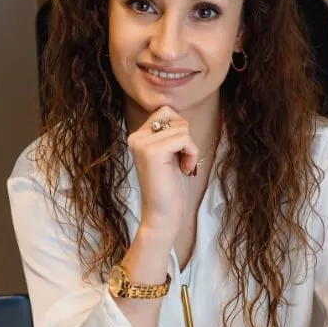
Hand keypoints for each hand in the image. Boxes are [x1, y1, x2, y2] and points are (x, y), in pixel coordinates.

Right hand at [128, 106, 200, 237]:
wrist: (164, 215)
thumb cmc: (171, 186)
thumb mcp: (171, 152)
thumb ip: (170, 132)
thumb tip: (179, 113)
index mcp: (138, 136)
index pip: (166, 111)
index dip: (180, 130)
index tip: (178, 153)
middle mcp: (135, 137)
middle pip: (173, 115)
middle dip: (185, 136)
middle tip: (182, 159)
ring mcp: (141, 143)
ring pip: (182, 126)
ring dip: (190, 147)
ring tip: (183, 166)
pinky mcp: (151, 151)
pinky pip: (184, 138)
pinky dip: (191, 153)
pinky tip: (185, 169)